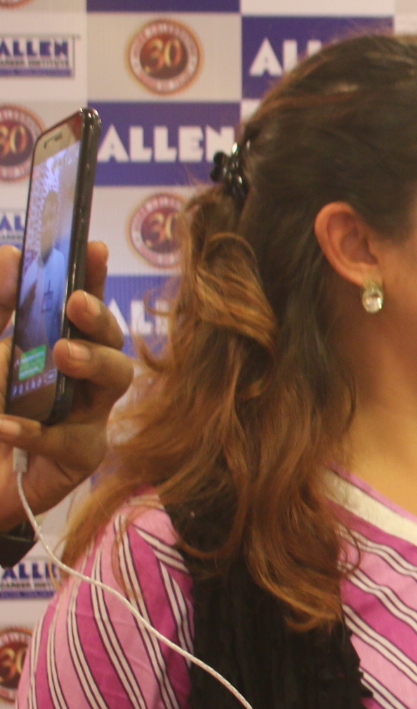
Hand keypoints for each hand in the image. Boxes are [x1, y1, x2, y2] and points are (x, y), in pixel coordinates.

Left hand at [0, 242, 135, 527]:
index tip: (93, 247)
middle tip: (77, 303)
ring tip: (63, 353)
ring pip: (114, 385)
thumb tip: (13, 255)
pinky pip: (72, 442)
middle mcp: (78, 380)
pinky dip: (36, 431)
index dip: (94, 276)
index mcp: (54, 348)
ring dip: (94, 362)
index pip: (82, 308)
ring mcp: (85, 419)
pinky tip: (4, 424)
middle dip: (101, 319)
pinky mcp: (78, 460)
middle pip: (113, 341)